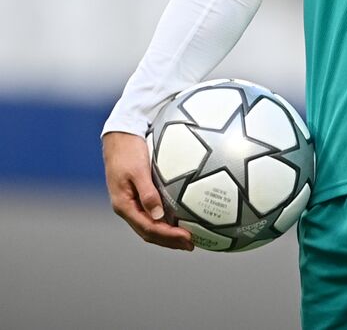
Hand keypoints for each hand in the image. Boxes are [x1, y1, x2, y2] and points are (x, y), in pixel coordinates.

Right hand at [102, 131, 192, 250]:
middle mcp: (127, 207)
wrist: (120, 137)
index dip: (168, 236)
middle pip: (148, 232)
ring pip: (150, 226)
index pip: (148, 228)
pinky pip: (151, 215)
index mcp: (123, 205)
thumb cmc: (128, 151)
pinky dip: (165, 222)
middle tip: (191, 245)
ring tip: (187, 239)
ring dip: (167, 235)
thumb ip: (147, 193)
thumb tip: (158, 216)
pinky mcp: (138, 196)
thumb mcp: (138, 170)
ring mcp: (131, 203)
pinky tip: (178, 221)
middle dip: (169, 241)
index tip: (187, 238)